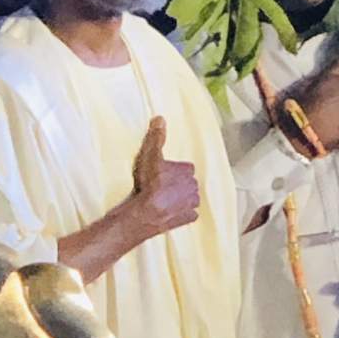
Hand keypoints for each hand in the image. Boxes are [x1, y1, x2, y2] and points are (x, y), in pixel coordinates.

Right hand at [130, 116, 199, 237]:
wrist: (145, 212)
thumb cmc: (148, 183)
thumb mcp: (150, 155)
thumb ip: (156, 137)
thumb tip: (160, 118)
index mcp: (187, 171)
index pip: (186, 168)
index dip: (175, 170)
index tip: (165, 173)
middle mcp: (193, 186)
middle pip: (188, 183)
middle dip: (179, 184)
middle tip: (162, 186)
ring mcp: (191, 204)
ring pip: (190, 198)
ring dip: (181, 198)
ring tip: (165, 200)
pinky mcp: (187, 219)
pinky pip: (189, 214)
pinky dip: (182, 214)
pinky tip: (171, 212)